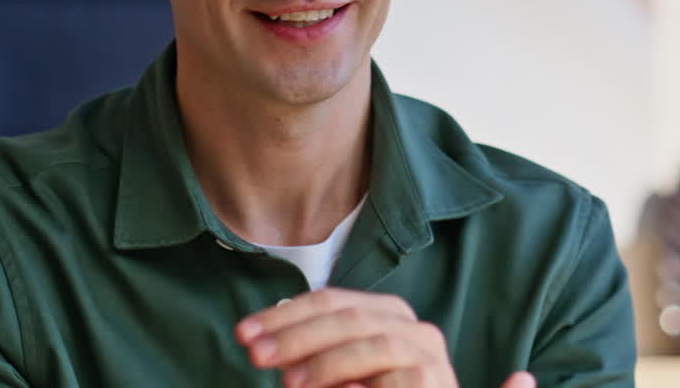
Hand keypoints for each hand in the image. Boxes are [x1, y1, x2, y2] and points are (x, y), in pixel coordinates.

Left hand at [235, 287, 536, 387]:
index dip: (284, 314)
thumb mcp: (337, 375)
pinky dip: (361, 385)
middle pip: (349, 316)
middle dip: (297, 335)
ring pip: (374, 344)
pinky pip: (397, 381)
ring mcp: (429, 354)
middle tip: (257, 354)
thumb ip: (311, 356)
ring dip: (326, 363)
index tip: (243, 333)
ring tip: (290, 383)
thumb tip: (264, 340)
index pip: (330, 301)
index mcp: (387, 315)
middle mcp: (413, 327)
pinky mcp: (436, 382)